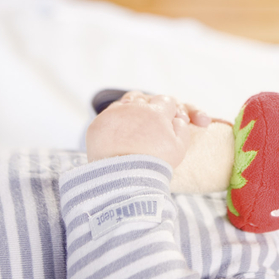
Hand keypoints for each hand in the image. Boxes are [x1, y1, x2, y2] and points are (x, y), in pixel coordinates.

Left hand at [86, 91, 203, 166]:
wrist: (125, 179)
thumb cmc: (155, 165)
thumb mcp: (179, 147)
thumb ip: (181, 127)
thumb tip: (176, 118)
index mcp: (156, 112)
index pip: (166, 101)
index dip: (169, 111)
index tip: (167, 123)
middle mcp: (135, 108)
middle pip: (144, 99)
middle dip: (148, 110)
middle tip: (149, 128)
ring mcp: (114, 114)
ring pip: (124, 105)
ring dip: (130, 113)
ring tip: (132, 132)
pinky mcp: (98, 124)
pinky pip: (107, 117)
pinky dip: (113, 124)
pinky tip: (118, 137)